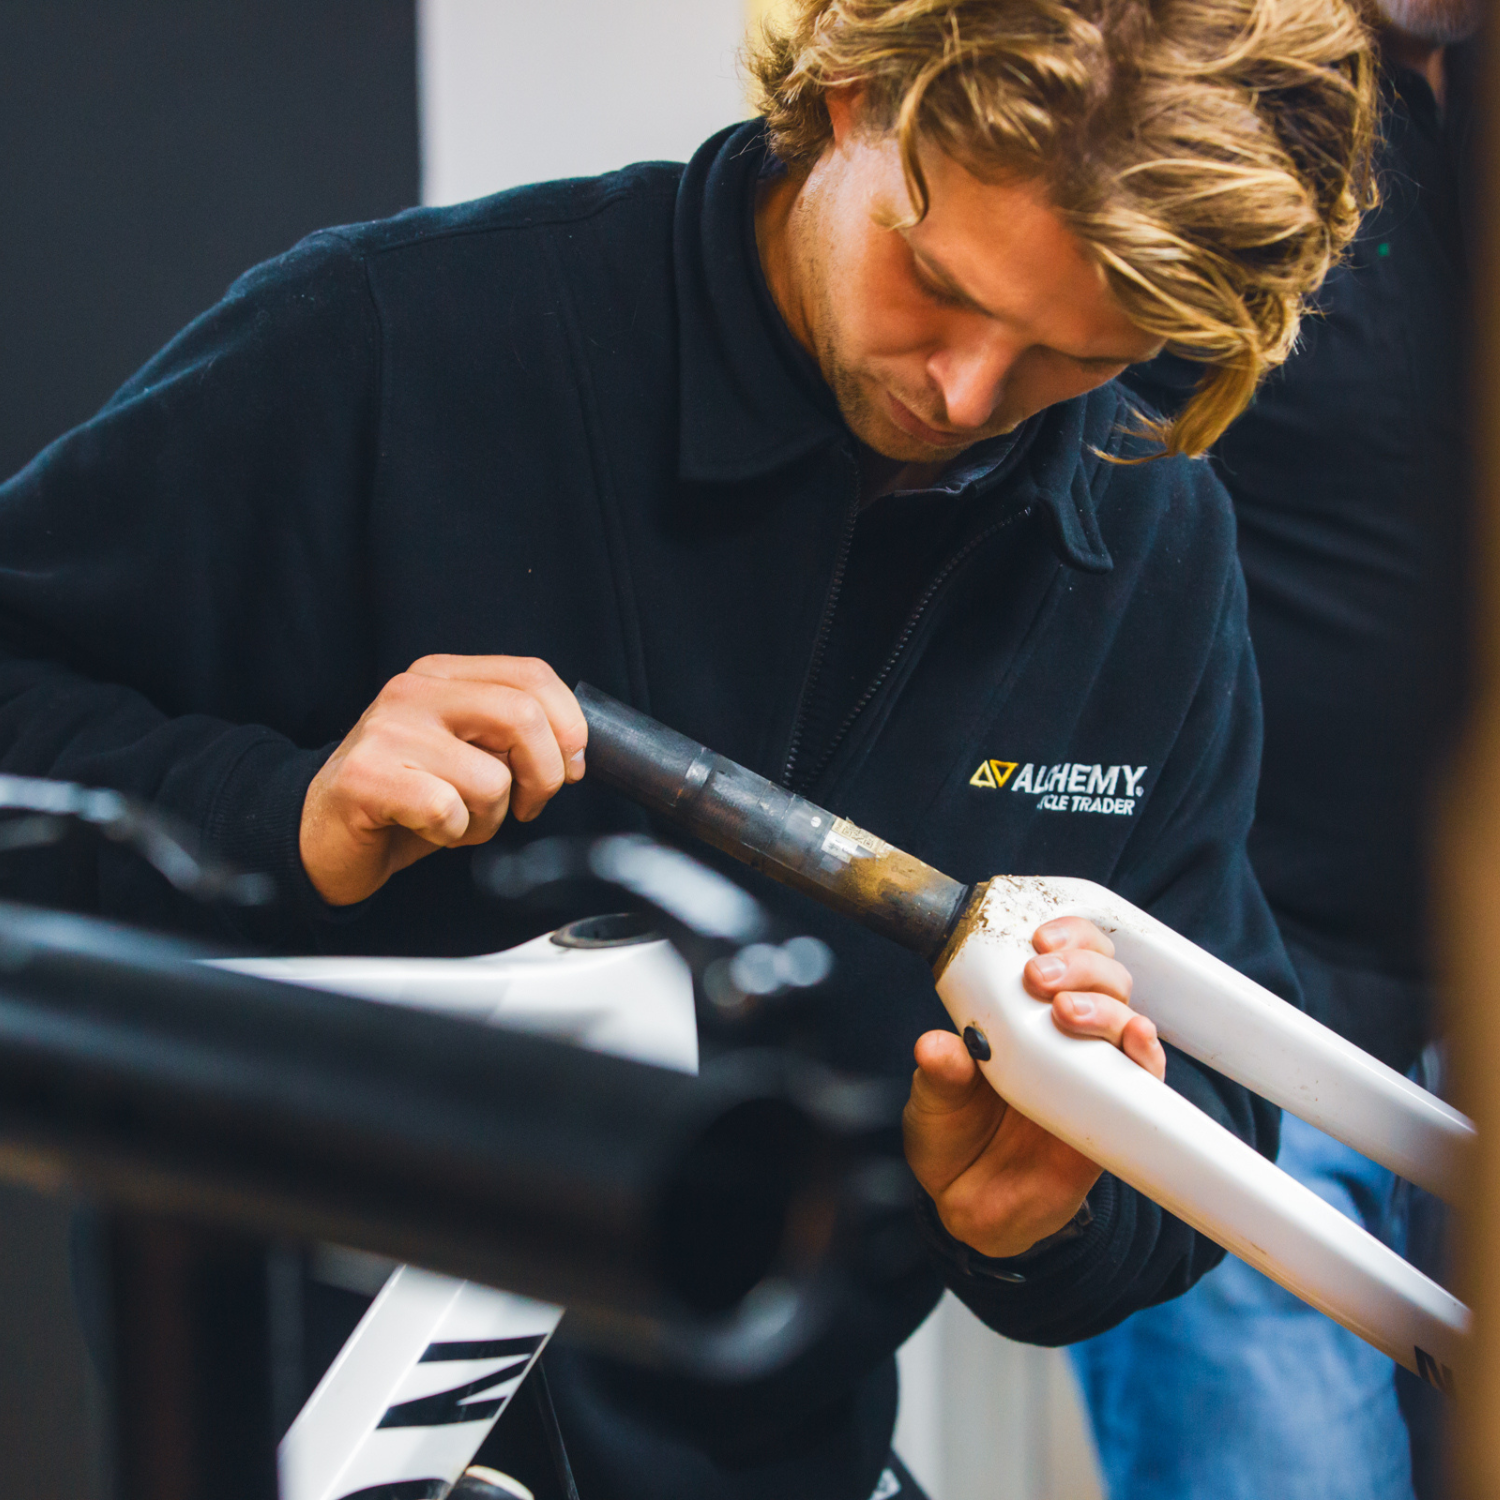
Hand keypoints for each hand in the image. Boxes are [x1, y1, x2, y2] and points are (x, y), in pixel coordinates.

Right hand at [300, 655, 586, 905]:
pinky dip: (453, 833)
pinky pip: (450, 810)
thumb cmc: (408, 797)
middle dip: (545, 775)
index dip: (569, 725)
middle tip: (528, 805)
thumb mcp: (468, 752)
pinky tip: (428, 828)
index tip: (571, 766)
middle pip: (523, 717)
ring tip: (458, 819)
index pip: (532, 675)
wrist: (324, 833)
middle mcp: (413, 692)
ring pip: (492, 778)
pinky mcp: (366, 777)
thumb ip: (512, 736)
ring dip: (490, 819)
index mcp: (442, 675)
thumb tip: (574, 751)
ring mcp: (386, 731)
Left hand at [902, 916, 1165, 1258]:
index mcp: (1023, 1015)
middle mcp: (1066, 1037)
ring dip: (1106, 1005)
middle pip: (1103, 977)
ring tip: (1066, 1011)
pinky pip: (1144, 1081)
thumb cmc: (953, 1137)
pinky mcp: (1112, 1118)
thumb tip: (936, 1045)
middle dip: (1080, 964)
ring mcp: (1092, 1075)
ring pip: (1127, 1018)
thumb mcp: (933, 1101)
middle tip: (1040, 977)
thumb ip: (938, 1073)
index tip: (1039, 937)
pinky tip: (1136, 1040)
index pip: (1062, 956)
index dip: (1064, 936)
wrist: (969, 1208)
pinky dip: (1146, 1055)